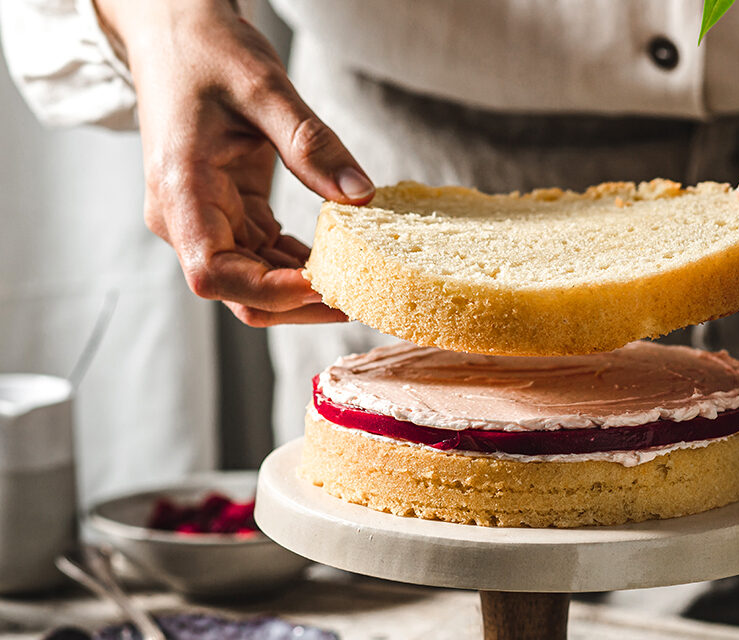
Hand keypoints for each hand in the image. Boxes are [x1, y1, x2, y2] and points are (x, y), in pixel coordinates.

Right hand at [94, 0, 374, 326]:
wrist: (174, 33)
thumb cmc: (204, 51)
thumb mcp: (261, 86)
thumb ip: (311, 144)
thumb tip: (360, 195)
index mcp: (180, 191)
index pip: (214, 273)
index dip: (269, 290)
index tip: (321, 283)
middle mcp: (186, 220)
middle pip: (240, 294)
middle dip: (298, 304)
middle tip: (357, 296)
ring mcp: (206, 224)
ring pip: (256, 286)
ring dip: (305, 291)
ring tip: (358, 284)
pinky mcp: (230, 218)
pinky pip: (266, 260)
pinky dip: (300, 266)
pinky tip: (338, 261)